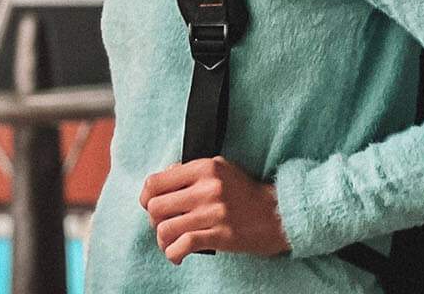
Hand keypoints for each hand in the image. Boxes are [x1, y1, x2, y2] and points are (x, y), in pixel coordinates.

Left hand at [139, 156, 290, 263]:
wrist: (278, 214)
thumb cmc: (244, 191)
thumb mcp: (220, 168)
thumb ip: (190, 170)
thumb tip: (164, 176)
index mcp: (203, 169)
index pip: (155, 182)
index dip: (145, 197)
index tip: (148, 205)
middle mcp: (207, 189)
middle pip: (156, 207)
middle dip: (153, 220)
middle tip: (161, 225)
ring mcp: (214, 213)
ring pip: (166, 228)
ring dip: (162, 240)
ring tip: (168, 243)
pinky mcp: (221, 236)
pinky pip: (184, 245)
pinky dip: (173, 253)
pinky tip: (176, 255)